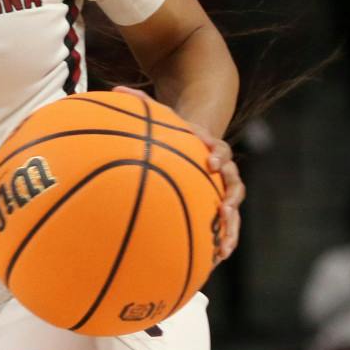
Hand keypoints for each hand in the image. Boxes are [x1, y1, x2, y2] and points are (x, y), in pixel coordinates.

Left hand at [113, 86, 243, 261]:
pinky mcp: (215, 204)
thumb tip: (115, 88)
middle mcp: (221, 169)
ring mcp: (220, 188)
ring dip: (230, 228)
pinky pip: (221, 224)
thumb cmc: (174, 129)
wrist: (198, 136)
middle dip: (231, 199)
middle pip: (234, 183)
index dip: (217, 155)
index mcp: (208, 147)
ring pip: (232, 210)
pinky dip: (219, 240)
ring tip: (224, 249)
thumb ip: (142, 102)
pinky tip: (211, 262)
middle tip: (225, 210)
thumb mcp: (161, 114)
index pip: (218, 149)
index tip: (211, 162)